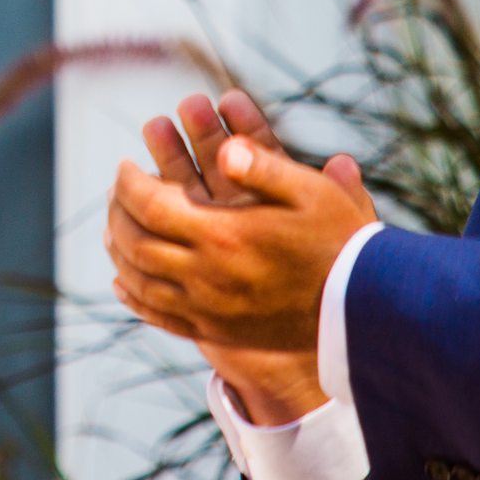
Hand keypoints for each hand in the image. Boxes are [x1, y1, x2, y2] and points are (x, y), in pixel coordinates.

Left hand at [123, 92, 328, 422]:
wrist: (364, 313)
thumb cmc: (341, 244)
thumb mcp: (312, 194)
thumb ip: (265, 165)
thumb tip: (227, 147)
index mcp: (223, 236)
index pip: (148, 204)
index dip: (127, 182)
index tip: (124, 164)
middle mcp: (207, 276)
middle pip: (135, 242)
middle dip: (117, 211)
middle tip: (117, 191)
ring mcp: (209, 309)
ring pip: (140, 280)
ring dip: (119, 251)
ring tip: (115, 226)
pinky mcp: (217, 332)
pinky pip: (160, 316)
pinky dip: (133, 297)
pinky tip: (123, 282)